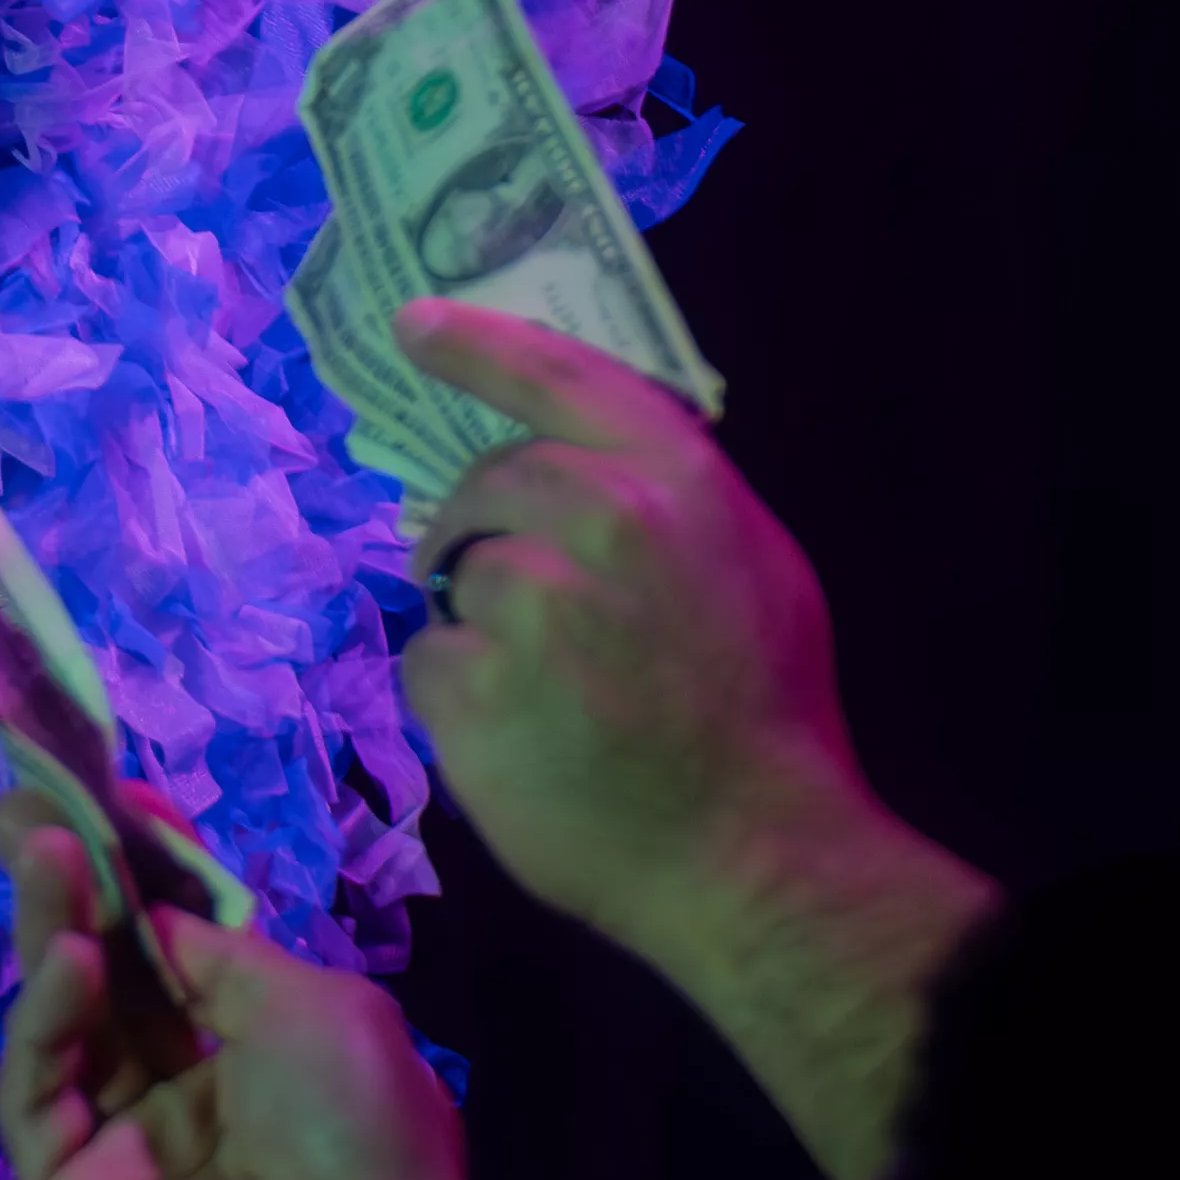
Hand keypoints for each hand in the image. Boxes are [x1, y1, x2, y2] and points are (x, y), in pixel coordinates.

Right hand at [0, 812, 475, 1179]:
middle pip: (103, 980)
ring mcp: (119, 1146)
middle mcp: (178, 1098)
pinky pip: (40, 1090)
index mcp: (247, 1059)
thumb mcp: (315, 1004)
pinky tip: (72, 958)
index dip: (134, 880)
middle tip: (26, 807)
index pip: (168, 956)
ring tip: (45, 854)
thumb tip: (153, 922)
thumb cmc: (358, 1129)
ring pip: (61, 1024)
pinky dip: (45, 1017)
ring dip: (52, 932)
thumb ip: (220, 955)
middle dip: (69, 889)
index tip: (105, 800)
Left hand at [392, 304, 896, 976]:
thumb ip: (667, 502)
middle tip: (529, 608)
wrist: (755, 855)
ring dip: (481, 623)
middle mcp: (602, 517)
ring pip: (457, 574)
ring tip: (547, 690)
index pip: (556, 374)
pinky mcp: (475, 683)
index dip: (476, 343)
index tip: (412, 324)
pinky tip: (519, 738)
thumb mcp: (755, 567)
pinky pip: (429, 659)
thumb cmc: (767, 713)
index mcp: (677, 479)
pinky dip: (458, 696)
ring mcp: (532, 601)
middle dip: (490, 530)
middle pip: (490, 482)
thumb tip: (577, 465)